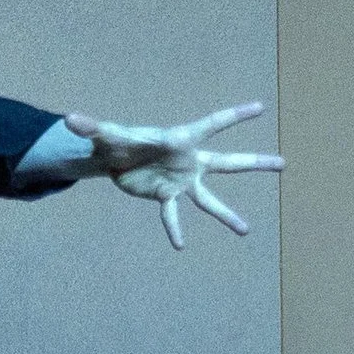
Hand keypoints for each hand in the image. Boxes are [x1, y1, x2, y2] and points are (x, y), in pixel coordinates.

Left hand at [65, 103, 282, 249]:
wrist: (112, 159)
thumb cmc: (116, 139)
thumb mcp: (105, 134)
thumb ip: (90, 127)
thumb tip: (70, 120)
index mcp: (180, 138)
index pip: (212, 124)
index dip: (234, 115)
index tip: (260, 107)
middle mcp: (189, 160)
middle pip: (228, 161)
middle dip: (255, 162)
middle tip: (284, 164)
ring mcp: (182, 180)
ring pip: (210, 198)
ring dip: (227, 215)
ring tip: (245, 231)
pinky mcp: (167, 196)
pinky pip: (174, 216)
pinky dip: (175, 229)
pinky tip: (180, 246)